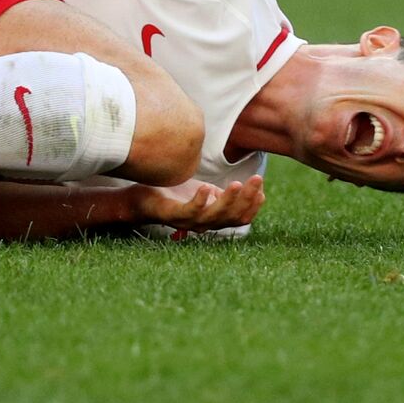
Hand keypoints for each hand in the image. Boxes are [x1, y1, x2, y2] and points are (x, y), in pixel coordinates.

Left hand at [131, 175, 265, 231]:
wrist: (142, 200)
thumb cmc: (175, 195)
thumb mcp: (205, 191)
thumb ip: (224, 193)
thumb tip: (252, 188)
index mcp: (214, 218)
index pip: (240, 217)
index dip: (253, 204)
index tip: (262, 187)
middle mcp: (204, 223)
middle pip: (232, 217)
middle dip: (247, 199)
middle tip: (256, 179)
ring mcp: (188, 221)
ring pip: (214, 216)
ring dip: (228, 200)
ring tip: (236, 183)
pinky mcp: (172, 215)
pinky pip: (189, 212)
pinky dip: (200, 201)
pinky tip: (207, 188)